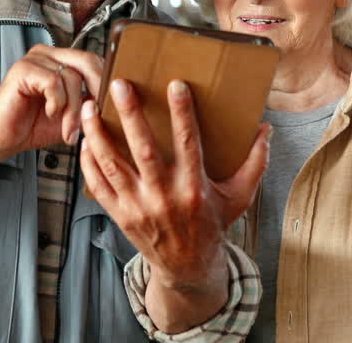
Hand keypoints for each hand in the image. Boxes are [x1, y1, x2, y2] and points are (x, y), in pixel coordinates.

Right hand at [0, 44, 103, 160]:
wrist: (0, 139)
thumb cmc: (33, 126)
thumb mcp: (72, 114)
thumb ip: (91, 102)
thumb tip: (117, 100)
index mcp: (62, 59)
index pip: (96, 61)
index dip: (107, 83)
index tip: (112, 108)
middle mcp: (50, 53)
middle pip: (88, 61)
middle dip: (97, 92)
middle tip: (95, 118)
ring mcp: (35, 58)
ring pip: (72, 77)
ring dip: (74, 109)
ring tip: (68, 130)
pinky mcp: (23, 69)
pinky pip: (53, 81)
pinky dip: (57, 103)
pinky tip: (50, 114)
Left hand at [79, 78, 270, 289]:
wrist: (187, 266)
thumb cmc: (212, 224)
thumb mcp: (240, 197)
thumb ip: (254, 162)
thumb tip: (266, 129)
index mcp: (194, 188)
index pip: (188, 143)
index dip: (182, 113)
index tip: (176, 85)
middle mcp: (164, 197)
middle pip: (143, 150)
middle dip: (130, 115)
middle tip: (119, 85)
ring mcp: (138, 207)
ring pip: (112, 165)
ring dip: (99, 134)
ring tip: (91, 107)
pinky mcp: (119, 215)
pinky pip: (98, 185)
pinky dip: (89, 162)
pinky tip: (85, 140)